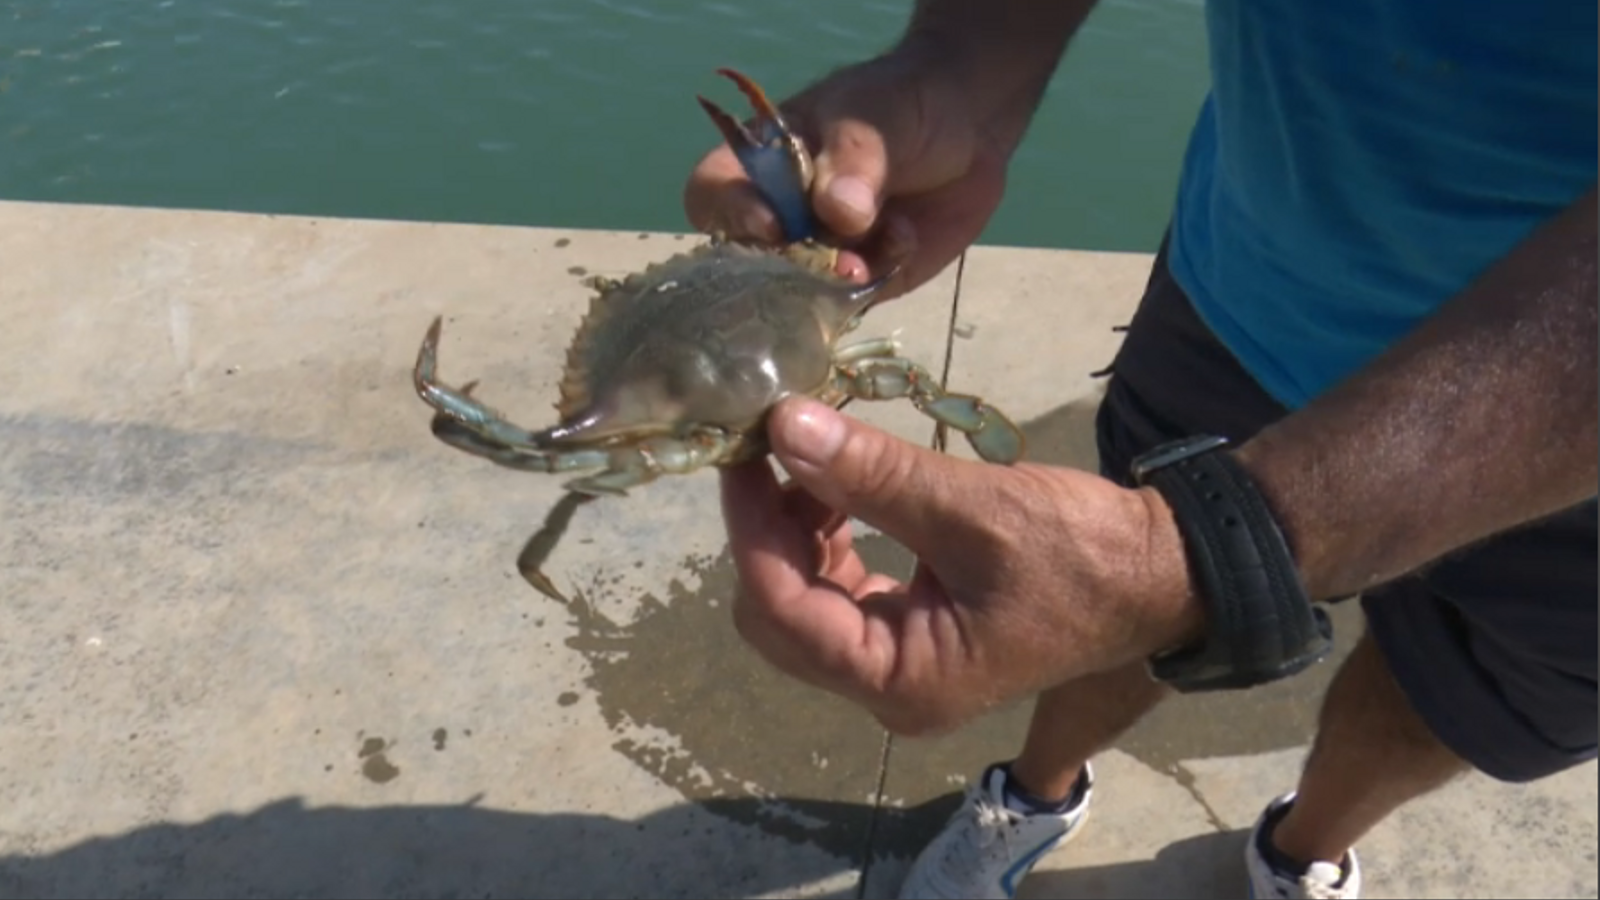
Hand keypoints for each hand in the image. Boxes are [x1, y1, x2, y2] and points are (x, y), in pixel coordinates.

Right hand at [682, 48, 1011, 297]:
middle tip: (836, 257)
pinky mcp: (860, 280)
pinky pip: (854, 298)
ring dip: (838, 280)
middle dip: (788, 268)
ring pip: (802, 291)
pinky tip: (908, 237)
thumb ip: (855, 159)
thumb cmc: (902, 105)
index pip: (712, 194)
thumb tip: (838, 214)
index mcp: (759, 162)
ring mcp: (817, 252)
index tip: (773, 225)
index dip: (730, 214)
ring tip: (884, 245)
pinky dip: (880, 275)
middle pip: (748, 261)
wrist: (969, 127)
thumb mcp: (874, 116)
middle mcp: (777, 215)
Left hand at [719, 397, 1205, 735]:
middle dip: (764, 532)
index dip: (750, 527)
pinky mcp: (911, 634)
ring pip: (799, 601)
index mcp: (901, 680)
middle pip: (777, 615)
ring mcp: (898, 665)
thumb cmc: (1081, 551)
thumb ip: (873, 473)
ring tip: (814, 455)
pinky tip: (841, 485)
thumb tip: (783, 426)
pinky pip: (837, 592)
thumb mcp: (975, 508)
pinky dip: (824, 538)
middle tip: (772, 448)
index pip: (782, 610)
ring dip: (792, 529)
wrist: (1160, 573)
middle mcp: (887, 688)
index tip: (744, 449)